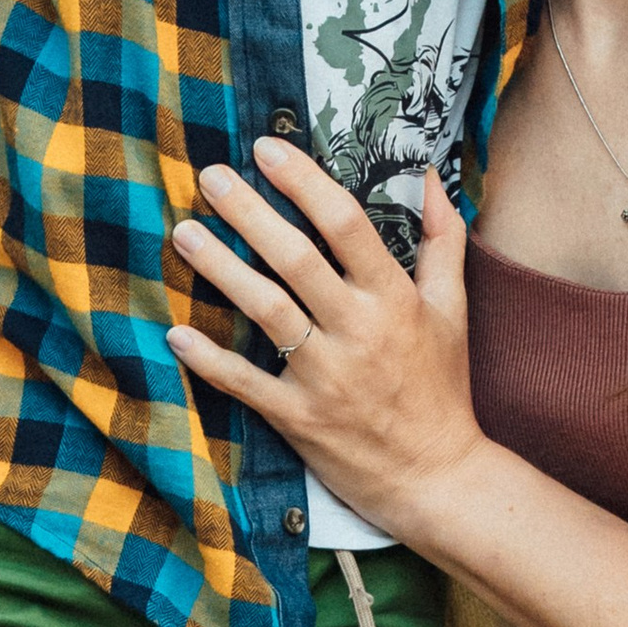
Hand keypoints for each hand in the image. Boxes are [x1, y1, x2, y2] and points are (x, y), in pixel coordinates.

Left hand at [167, 142, 486, 545]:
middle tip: (210, 177)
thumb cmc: (442, 389)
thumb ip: (443, 241)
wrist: (436, 477)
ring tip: (184, 233)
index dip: (304, 182)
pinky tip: (174, 332)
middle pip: (296, 259)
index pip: (347, 224)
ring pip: (265, 311)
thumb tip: (428, 176)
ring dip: (221, 269)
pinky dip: (208, 359)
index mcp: (394, 299)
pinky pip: (245, 382)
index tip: (267, 149)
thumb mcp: (453, 311)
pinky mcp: (298, 418)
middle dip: (249, 213)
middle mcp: (358, 332)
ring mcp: (326, 377)